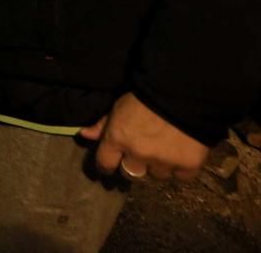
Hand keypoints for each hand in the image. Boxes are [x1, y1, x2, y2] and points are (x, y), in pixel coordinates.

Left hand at [78, 92, 207, 180]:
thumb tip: (84, 135)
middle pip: (131, 173)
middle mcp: (138, 155)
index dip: (106, 166)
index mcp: (117, 139)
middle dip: (134, 164)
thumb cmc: (145, 96)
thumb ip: (103, 124)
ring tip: (165, 150)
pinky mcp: (187, 166)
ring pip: (157, 175)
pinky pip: (181, 176)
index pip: (105, 163)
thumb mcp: (119, 106)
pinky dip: (181, 168)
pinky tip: (183, 154)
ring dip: (159, 165)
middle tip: (142, 153)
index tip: (110, 166)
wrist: (183, 94)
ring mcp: (163, 162)